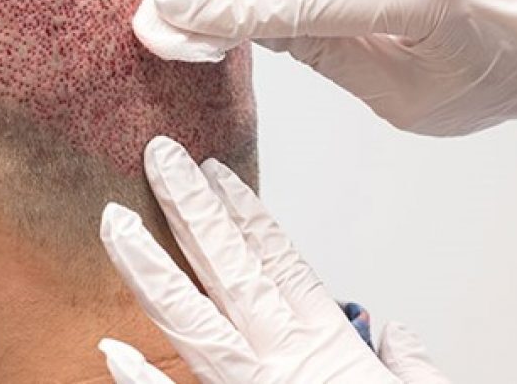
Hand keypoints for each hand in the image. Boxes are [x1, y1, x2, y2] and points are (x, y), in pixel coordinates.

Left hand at [97, 136, 447, 382]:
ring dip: (151, 269)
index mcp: (326, 345)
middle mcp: (282, 360)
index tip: (219, 171)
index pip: (278, 261)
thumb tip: (395, 329)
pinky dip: (142, 381)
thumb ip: (409, 364)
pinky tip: (106, 351)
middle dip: (189, 209)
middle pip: (226, 269)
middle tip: (159, 156)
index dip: (247, 213)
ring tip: (115, 223)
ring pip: (191, 321)